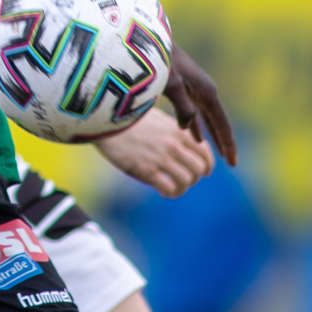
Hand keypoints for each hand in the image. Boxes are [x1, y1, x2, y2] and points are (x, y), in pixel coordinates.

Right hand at [95, 105, 214, 196]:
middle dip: (195, 177)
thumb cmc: (126, 117)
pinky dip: (171, 193)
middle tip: (185, 179)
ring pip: (187, 181)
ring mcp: (162, 159)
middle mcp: (174, 145)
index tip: (203, 172)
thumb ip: (172, 129)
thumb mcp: (156, 117)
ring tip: (173, 186)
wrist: (104, 121)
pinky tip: (163, 190)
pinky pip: (170, 189)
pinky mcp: (148, 171)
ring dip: (182, 187)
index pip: (204, 152)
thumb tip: (181, 140)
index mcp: (178, 130)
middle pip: (199, 169)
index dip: (207, 165)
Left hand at [164, 43, 236, 166]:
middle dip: (223, 142)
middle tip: (231, 163)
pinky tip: (191, 134)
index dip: (227, 144)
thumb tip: (188, 129)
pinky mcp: (180, 84)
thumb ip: (183, 108)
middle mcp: (203, 88)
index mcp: (206, 90)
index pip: (222, 123)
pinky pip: (192, 110)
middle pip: (217, 121)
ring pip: (205, 116)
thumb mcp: (171, 84)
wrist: (145, 36)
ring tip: (213, 153)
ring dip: (209, 134)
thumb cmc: (158, 59)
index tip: (233, 164)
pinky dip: (195, 124)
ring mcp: (193, 86)